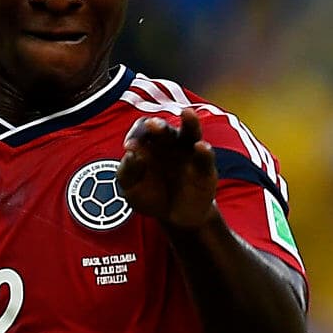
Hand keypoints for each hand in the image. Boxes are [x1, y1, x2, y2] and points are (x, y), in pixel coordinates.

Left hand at [118, 111, 220, 229]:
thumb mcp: (131, 188)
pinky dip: (204, 151)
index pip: (143, 129)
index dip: (136, 134)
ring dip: (190, 122)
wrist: (174, 219)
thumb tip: (130, 153)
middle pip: (165, 128)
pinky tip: (200, 147)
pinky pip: (205, 157)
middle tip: (153, 125)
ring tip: (187, 113)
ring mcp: (189, 155)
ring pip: (191, 132)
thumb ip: (127, 171)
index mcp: (149, 144)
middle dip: (159, 126)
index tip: (129, 146)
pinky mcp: (205, 170)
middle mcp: (170, 144)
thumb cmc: (150, 197)